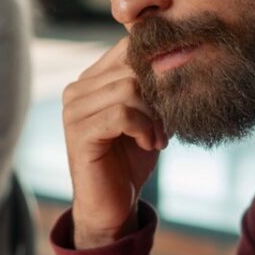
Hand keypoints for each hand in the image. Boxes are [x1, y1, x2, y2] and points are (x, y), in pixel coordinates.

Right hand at [62, 37, 166, 249]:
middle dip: (159, 95)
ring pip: (128, 89)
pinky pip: (121, 114)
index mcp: (91, 79)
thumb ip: (152, 86)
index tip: (176, 93)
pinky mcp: (79, 132)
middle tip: (168, 125)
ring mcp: (73, 110)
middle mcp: (77, 89)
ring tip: (158, 139)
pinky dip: (143, 128)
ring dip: (154, 116)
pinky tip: (149, 145)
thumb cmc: (132, 159)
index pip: (128, 48)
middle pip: (132, 67)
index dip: (159, 64)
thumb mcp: (147, 115)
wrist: (113, 206)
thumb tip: (180, 55)